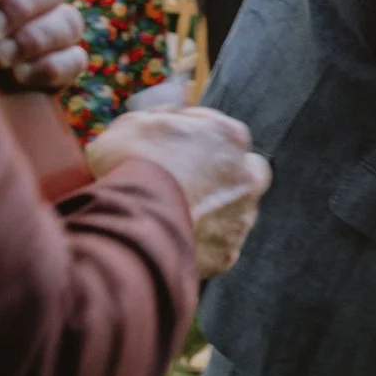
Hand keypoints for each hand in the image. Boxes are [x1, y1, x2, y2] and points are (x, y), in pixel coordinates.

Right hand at [87, 105, 270, 279]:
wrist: (130, 224)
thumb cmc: (128, 166)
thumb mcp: (131, 124)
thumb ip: (155, 120)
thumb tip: (161, 121)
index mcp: (228, 136)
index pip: (218, 130)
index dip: (192, 138)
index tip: (171, 149)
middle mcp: (246, 176)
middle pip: (244, 172)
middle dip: (224, 176)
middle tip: (189, 184)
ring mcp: (240, 218)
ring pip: (234, 213)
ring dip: (212, 213)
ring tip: (174, 217)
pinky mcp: (226, 254)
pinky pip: (217, 247)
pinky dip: (199, 245)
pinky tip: (173, 241)